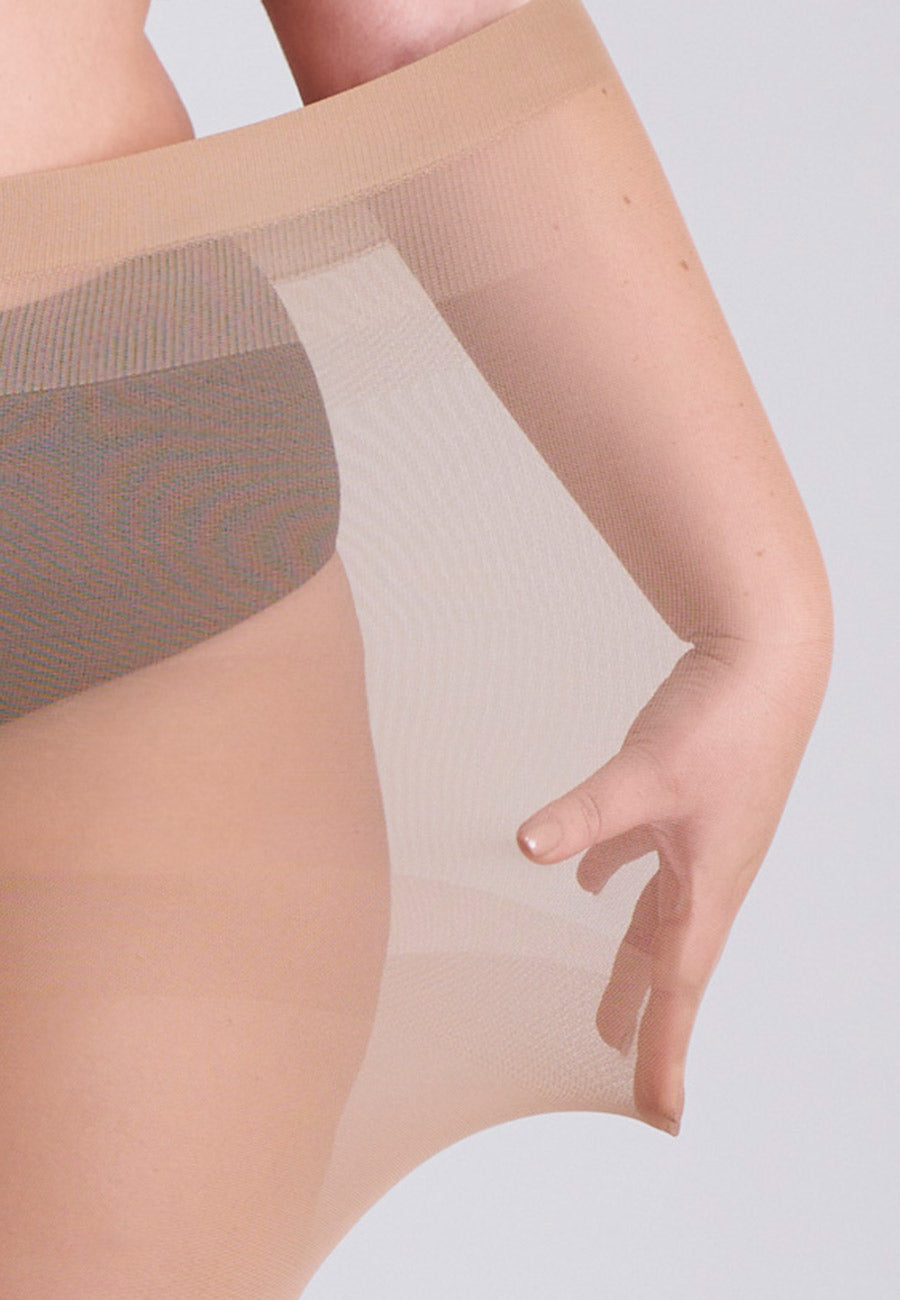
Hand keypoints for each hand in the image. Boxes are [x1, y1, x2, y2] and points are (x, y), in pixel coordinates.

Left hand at [515, 637, 830, 1135]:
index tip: (657, 1115)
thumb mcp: (646, 773)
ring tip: (606, 1013)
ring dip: (630, 967)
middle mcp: (707, 874)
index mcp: (706, 885)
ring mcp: (700, 841)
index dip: (663, 1052)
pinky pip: (649, 862)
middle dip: (646, 1026)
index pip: (678, 987)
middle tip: (625, 1080)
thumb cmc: (725, 720)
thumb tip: (530, 848)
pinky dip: (617, 878)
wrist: (766, 659)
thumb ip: (585, 816)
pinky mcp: (688, 806)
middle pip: (668, 966)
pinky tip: (587, 877)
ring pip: (658, 920)